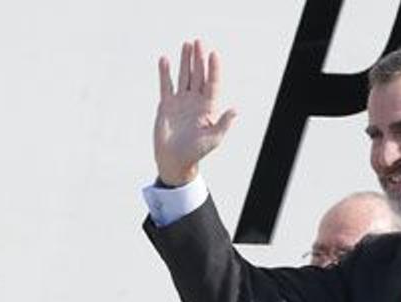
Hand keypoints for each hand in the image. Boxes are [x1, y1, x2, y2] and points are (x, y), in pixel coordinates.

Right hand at [153, 40, 237, 185]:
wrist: (175, 160)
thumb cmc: (196, 152)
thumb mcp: (213, 139)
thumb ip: (223, 124)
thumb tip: (235, 109)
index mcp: (208, 108)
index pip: (212, 84)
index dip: (214, 69)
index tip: (214, 54)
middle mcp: (195, 102)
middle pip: (198, 76)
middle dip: (199, 59)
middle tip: (199, 41)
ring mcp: (181, 102)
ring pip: (184, 77)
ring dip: (185, 61)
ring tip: (187, 44)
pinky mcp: (167, 105)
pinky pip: (166, 85)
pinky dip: (165, 73)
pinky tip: (165, 60)